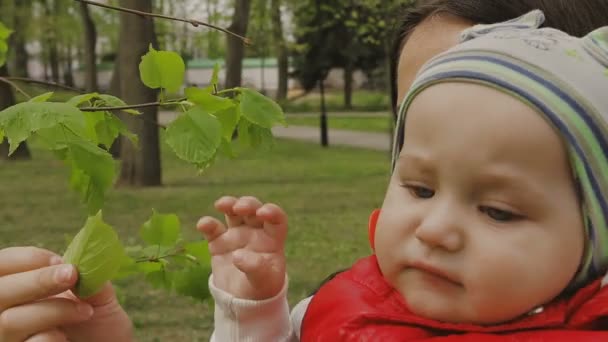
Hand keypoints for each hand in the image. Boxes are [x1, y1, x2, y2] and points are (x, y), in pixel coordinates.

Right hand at [0, 246, 131, 341]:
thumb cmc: (100, 323)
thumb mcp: (97, 295)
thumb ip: (88, 276)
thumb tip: (82, 257)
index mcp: (22, 289)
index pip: (2, 266)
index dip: (25, 258)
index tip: (58, 259)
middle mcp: (8, 313)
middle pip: (0, 292)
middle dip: (37, 280)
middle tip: (71, 275)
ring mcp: (11, 338)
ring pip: (10, 320)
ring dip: (53, 310)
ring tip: (85, 311)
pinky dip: (47, 338)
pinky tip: (65, 338)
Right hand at [197, 196, 287, 299]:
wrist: (242, 301)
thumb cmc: (261, 288)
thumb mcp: (263, 281)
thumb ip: (255, 268)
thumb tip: (238, 255)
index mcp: (272, 239)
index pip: (276, 219)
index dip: (272, 211)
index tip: (263, 213)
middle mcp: (256, 232)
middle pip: (253, 210)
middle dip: (247, 204)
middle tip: (240, 208)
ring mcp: (237, 235)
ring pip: (233, 212)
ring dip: (229, 204)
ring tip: (221, 204)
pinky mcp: (219, 242)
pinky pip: (213, 229)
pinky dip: (207, 224)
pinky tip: (203, 224)